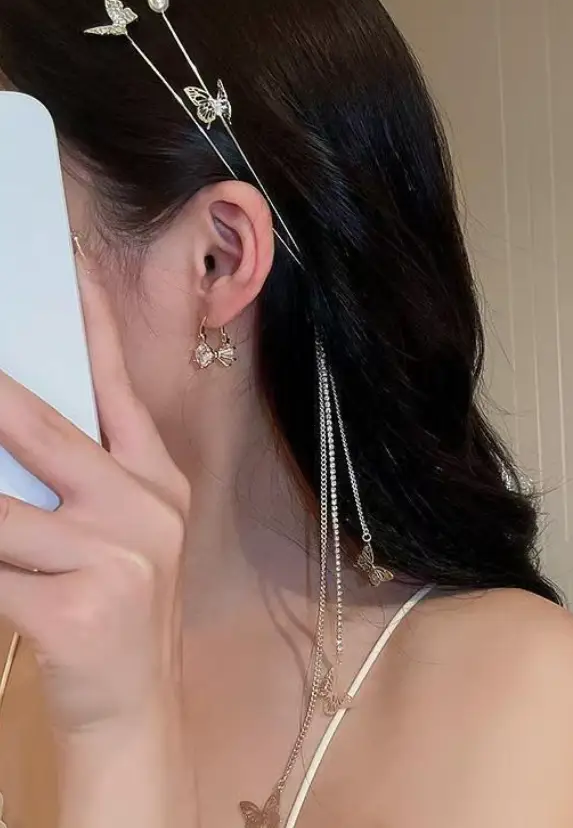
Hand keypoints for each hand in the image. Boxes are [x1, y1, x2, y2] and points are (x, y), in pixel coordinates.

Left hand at [0, 257, 194, 825]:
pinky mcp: (76, 609)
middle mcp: (145, 509)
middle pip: (44, 431)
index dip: (95, 327)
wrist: (136, 705)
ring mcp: (116, 557)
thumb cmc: (119, 604)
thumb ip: (80, 480)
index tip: (73, 268)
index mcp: (157, 482)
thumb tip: (11, 435)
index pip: (119, 390)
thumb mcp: (119, 535)